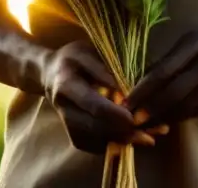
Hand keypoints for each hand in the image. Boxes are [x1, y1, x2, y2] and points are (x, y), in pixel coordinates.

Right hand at [41, 41, 155, 153]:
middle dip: (122, 132)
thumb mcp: (88, 52)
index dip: (114, 113)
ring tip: (147, 138)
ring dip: (121, 141)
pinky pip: (92, 145)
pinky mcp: (72, 134)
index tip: (134, 117)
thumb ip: (105, 69)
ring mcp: (66, 123)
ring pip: (94, 140)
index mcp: (66, 84)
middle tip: (148, 135)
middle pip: (94, 126)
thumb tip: (126, 89)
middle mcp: (63, 108)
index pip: (92, 104)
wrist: (49, 72)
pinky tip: (132, 138)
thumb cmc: (73, 58)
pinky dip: (113, 143)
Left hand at [124, 24, 197, 127]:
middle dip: (150, 109)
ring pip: (186, 106)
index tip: (127, 102)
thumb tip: (143, 79)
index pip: (164, 71)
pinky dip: (181, 116)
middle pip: (174, 93)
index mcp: (196, 44)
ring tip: (146, 123)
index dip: (144, 90)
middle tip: (133, 119)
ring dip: (163, 117)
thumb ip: (171, 58)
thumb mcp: (193, 38)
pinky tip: (168, 119)